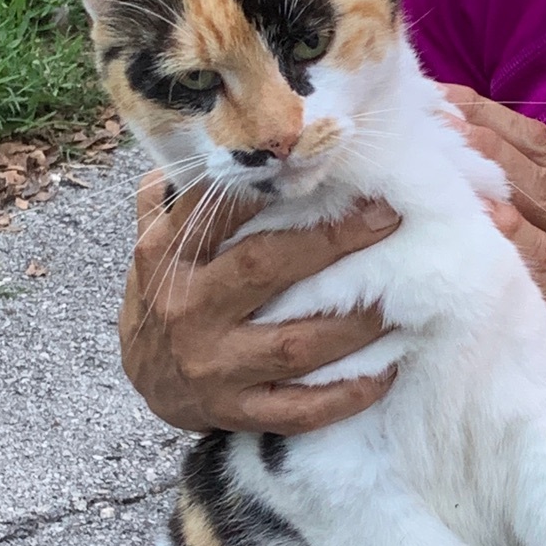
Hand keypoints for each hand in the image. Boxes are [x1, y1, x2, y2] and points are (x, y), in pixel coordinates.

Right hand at [119, 171, 398, 433]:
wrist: (143, 382)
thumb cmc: (163, 299)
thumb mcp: (155, 244)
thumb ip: (177, 196)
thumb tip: (207, 134)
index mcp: (168, 257)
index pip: (217, 207)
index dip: (272, 183)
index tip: (329, 159)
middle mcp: (189, 309)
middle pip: (266, 266)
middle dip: (334, 241)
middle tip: (388, 216)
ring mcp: (214, 366)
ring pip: (295, 344)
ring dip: (356, 323)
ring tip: (403, 298)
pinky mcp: (236, 412)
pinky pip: (300, 411)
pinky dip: (346, 396)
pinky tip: (387, 373)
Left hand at [442, 85, 545, 457]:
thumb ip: (539, 231)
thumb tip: (478, 201)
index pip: (538, 147)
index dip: (491, 117)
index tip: (443, 98)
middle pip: (537, 156)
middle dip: (483, 126)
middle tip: (432, 105)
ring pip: (543, 194)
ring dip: (494, 161)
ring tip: (449, 137)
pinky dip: (517, 233)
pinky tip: (486, 211)